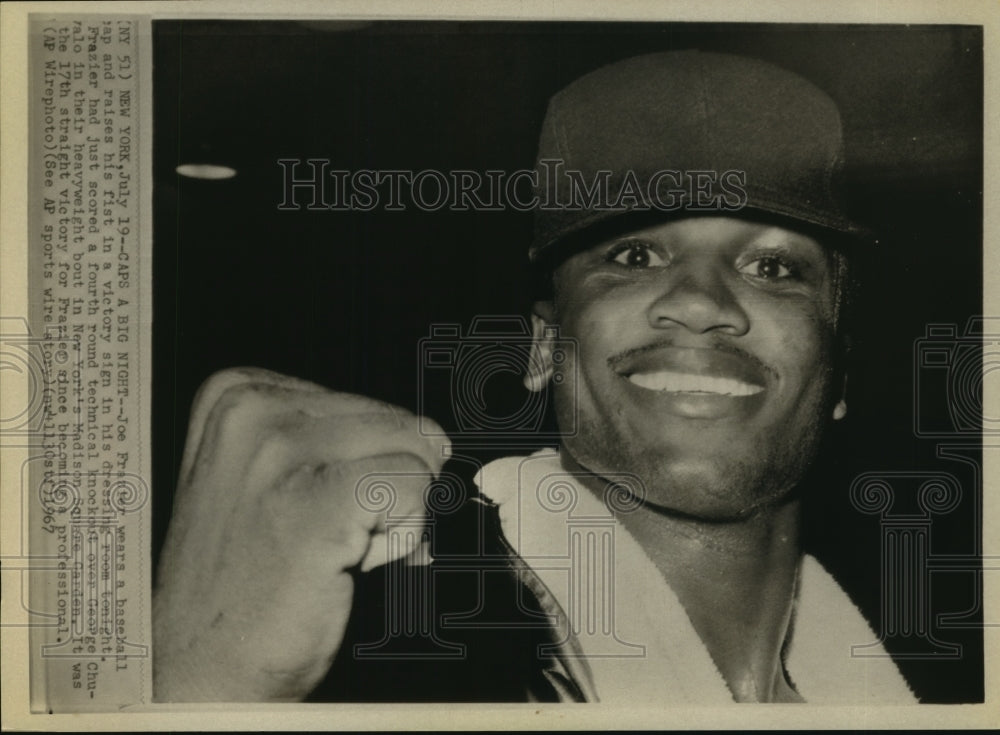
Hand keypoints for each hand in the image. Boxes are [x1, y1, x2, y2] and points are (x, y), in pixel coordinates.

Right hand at [152, 368, 449, 700]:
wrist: (199, 668)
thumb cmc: (241, 582)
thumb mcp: (269, 476)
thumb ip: (334, 439)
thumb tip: (434, 438)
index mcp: (239, 393)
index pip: (371, 402)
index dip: (369, 465)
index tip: (320, 508)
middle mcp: (252, 409)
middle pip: (400, 424)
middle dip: (387, 486)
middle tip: (328, 540)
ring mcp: (278, 452)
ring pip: (417, 454)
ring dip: (394, 514)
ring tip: (333, 551)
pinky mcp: (314, 501)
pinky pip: (414, 486)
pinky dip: (405, 534)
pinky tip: (351, 563)